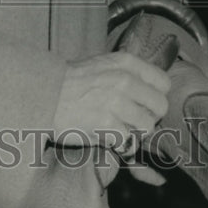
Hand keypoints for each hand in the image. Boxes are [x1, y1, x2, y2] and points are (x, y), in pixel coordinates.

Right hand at [52, 51, 169, 151]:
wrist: (44, 95)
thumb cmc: (73, 82)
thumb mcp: (104, 65)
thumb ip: (130, 73)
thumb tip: (155, 91)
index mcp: (126, 63)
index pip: (164, 83)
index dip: (156, 96)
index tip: (144, 104)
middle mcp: (124, 80)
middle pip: (160, 107)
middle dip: (149, 117)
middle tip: (132, 121)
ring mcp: (116, 102)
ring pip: (146, 126)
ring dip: (134, 132)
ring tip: (118, 129)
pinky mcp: (106, 125)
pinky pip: (128, 141)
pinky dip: (120, 144)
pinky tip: (107, 137)